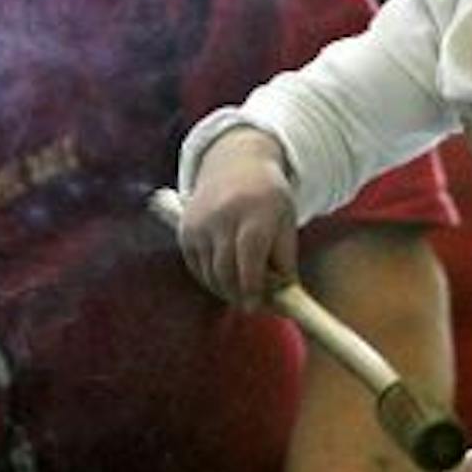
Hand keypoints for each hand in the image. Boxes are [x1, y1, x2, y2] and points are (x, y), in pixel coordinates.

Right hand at [180, 126, 298, 309]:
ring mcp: (200, 222)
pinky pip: (197, 267)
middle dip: (237, 294)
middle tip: (251, 306)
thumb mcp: (286, 222)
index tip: (255, 307)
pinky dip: (210, 278)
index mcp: (256, 211)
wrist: (236, 163)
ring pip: (210, 273)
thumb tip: (281, 300)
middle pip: (225, 269)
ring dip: (225, 289)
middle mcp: (224, 215)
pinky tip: (225, 275)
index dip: (252, 286)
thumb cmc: (269, 198)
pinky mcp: (185, 229)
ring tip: (242, 290)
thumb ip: (285, 261)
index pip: (250, 256)